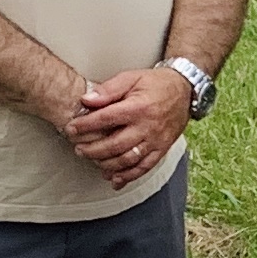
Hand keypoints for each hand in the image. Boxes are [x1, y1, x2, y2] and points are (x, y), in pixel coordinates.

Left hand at [66, 66, 193, 187]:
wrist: (185, 91)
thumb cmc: (156, 84)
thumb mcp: (131, 78)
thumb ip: (109, 89)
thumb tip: (87, 100)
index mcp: (138, 107)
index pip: (106, 119)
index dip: (85, 126)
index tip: (71, 129)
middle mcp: (147, 127)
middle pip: (114, 144)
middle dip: (92, 149)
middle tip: (78, 148)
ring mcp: (155, 141)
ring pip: (127, 159)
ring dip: (106, 164)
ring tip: (92, 160)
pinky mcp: (161, 149)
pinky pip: (144, 167)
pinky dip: (128, 176)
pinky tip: (114, 179)